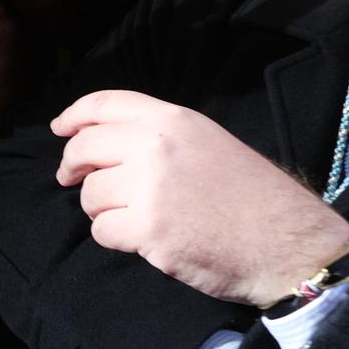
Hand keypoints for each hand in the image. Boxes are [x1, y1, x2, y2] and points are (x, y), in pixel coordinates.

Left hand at [53, 89, 348, 308]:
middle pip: (84, 148)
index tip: (59, 128)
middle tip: (71, 180)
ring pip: (89, 194)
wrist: (289, 244)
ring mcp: (149, 187)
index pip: (104, 103)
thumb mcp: (209, 143)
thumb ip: (159, 136)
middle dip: (71, 166)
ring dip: (100, 208)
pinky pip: (102, 230)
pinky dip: (114, 237)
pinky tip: (140, 238)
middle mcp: (155, 145)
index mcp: (174, 120)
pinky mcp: (147, 229)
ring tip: (130, 216)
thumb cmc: (253, 197)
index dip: (73, 115)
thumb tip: (104, 143)